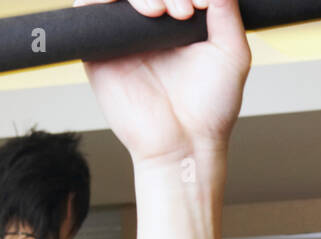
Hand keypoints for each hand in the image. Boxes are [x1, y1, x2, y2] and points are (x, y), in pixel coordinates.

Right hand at [77, 0, 250, 165]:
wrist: (183, 143)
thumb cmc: (210, 108)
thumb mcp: (232, 54)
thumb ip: (226, 12)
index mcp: (180, 20)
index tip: (199, 4)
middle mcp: (151, 24)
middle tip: (181, 12)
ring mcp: (124, 33)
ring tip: (158, 12)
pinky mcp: (99, 46)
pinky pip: (88, 6)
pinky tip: (132, 9)